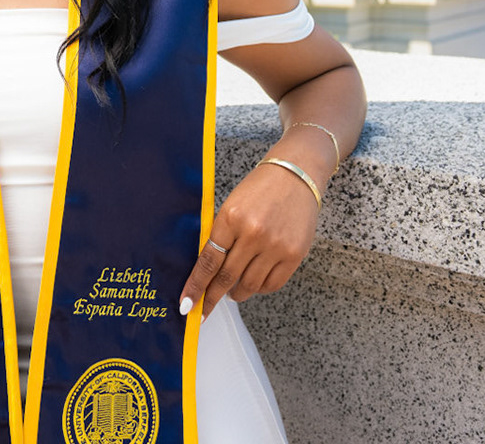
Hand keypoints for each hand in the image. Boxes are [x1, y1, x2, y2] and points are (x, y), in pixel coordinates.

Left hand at [179, 159, 320, 320]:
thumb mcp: (232, 205)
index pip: (208, 261)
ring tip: (233, 291)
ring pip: (249, 286)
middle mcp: (253, 233)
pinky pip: (271, 285)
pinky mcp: (294, 254)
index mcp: (231, 217)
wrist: (296, 173)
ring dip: (237, 293)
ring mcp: (275, 245)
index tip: (188, 304)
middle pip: (226, 277)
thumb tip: (208, 270)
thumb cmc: (260, 189)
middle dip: (212, 298)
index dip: (196, 286)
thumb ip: (221, 235)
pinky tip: (254, 282)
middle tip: (204, 311)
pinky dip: (259, 288)